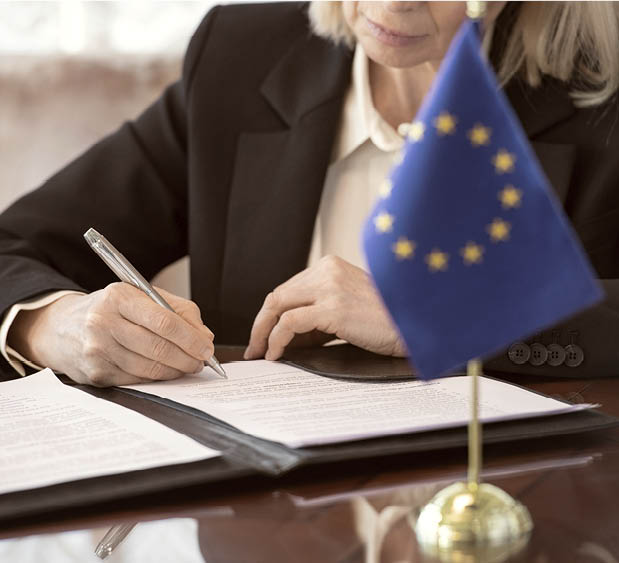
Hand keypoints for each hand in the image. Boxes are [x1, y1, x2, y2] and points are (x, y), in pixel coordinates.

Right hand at [8, 283, 213, 386]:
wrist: (64, 328)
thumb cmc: (112, 310)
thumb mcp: (143, 297)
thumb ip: (179, 311)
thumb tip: (205, 336)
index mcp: (119, 297)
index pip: (164, 321)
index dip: (191, 338)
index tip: (207, 348)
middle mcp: (103, 322)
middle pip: (158, 347)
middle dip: (187, 358)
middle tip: (202, 361)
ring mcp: (97, 349)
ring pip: (149, 368)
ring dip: (175, 371)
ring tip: (188, 366)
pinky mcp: (96, 373)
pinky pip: (137, 380)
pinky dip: (157, 378)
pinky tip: (166, 372)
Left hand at [244, 255, 406, 360]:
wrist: (415, 325)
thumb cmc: (385, 321)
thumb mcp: (345, 310)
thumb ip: (316, 318)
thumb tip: (285, 339)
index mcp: (330, 266)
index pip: (288, 289)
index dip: (270, 314)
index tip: (263, 335)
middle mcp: (327, 271)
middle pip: (277, 295)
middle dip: (261, 324)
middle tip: (255, 347)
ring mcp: (329, 287)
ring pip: (278, 305)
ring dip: (263, 332)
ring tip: (262, 353)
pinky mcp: (332, 307)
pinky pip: (290, 323)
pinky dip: (276, 339)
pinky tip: (276, 353)